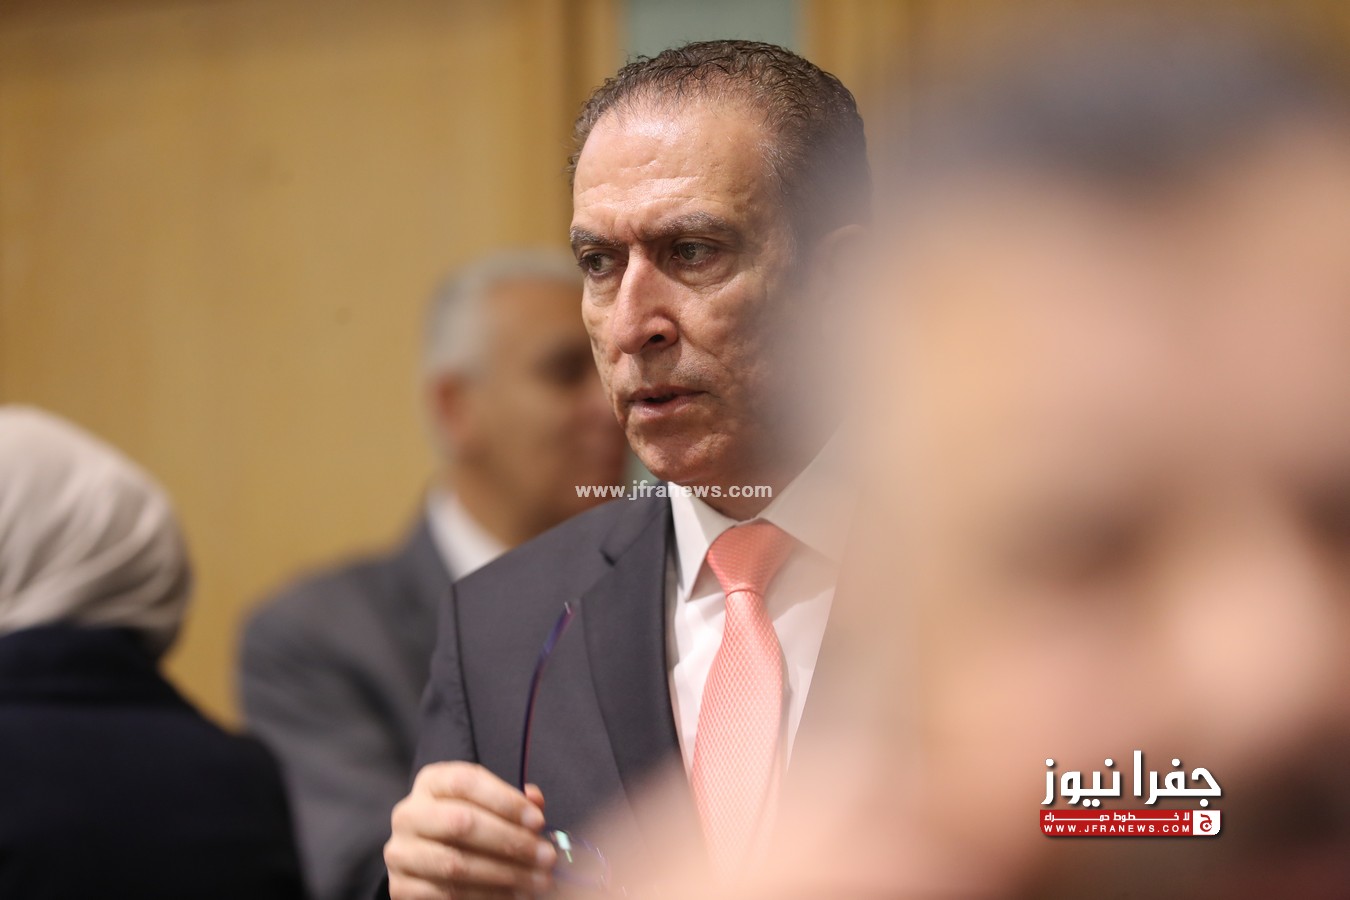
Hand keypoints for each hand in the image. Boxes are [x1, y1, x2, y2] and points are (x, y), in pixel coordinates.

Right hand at [385, 762, 556, 898]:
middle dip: (510, 842)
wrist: (432, 860)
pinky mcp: (400, 887)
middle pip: (461, 822)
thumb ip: (514, 801)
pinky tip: (512, 896)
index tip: (538, 821)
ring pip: (455, 864)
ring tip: (536, 881)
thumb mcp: (488, 805)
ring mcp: (400, 851)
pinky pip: (446, 894)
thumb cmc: (469, 827)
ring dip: (504, 875)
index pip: (466, 782)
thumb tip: (535, 802)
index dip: (506, 801)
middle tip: (544, 856)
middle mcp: (409, 814)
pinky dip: (486, 897)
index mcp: (432, 782)